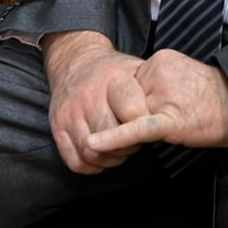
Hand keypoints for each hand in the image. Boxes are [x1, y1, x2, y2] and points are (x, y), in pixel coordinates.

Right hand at [42, 30, 149, 174]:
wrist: (75, 62)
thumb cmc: (113, 71)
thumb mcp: (135, 69)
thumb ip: (150, 90)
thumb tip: (170, 111)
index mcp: (114, 80)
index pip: (133, 113)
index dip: (144, 125)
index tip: (149, 125)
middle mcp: (88, 96)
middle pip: (111, 137)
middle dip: (128, 145)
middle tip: (134, 140)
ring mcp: (70, 113)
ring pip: (93, 153)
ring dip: (111, 157)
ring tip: (120, 147)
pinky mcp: (57, 128)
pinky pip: (75, 161)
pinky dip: (92, 166)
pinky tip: (103, 154)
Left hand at [86, 49, 227, 153]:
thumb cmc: (210, 96)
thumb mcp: (177, 78)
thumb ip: (153, 84)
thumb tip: (132, 103)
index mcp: (159, 60)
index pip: (129, 85)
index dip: (132, 104)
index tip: (143, 110)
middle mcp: (158, 71)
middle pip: (127, 101)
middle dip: (133, 116)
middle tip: (162, 118)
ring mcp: (165, 95)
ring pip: (131, 116)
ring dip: (134, 128)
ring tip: (161, 127)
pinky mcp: (172, 119)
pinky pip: (138, 129)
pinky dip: (116, 138)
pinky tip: (96, 144)